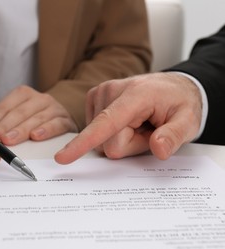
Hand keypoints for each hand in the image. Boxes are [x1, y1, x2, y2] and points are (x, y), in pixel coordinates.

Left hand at [0, 85, 77, 144]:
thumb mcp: (17, 114)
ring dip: (21, 130)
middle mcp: (39, 98)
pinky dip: (46, 130)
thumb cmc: (34, 118)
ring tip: (9, 141)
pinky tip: (36, 136)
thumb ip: (1, 120)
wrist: (62, 116)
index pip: (5, 107)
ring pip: (36, 118)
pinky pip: (56, 124)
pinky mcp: (66, 120)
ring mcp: (54, 108)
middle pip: (19, 113)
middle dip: (6, 127)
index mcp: (23, 94)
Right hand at [55, 72, 202, 163]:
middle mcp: (111, 91)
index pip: (105, 124)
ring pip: (101, 139)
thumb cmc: (179, 104)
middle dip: (129, 145)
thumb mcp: (189, 121)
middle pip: (108, 142)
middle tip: (148, 130)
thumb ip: (174, 136)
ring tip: (140, 124)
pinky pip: (97, 131)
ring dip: (121, 139)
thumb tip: (158, 148)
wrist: (172, 87)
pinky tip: (128, 121)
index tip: (62, 158)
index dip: (84, 143)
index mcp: (135, 95)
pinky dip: (113, 132)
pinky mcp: (94, 99)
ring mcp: (100, 93)